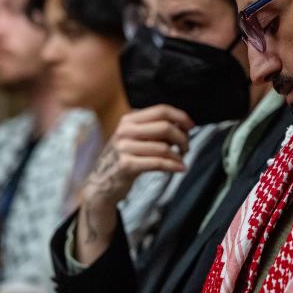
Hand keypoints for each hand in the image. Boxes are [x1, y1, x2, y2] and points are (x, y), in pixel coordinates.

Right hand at [77, 105, 192, 251]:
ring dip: (179, 155)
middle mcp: (124, 131)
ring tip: (181, 160)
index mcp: (129, 120)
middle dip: (182, 138)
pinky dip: (173, 166)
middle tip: (186, 147)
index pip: (161, 110)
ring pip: (164, 147)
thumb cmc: (124, 158)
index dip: (180, 117)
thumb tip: (183, 125)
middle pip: (165, 127)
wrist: (101, 182)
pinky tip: (180, 168)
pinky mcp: (126, 165)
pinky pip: (158, 163)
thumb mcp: (134, 138)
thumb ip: (154, 130)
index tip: (191, 126)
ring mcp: (124, 148)